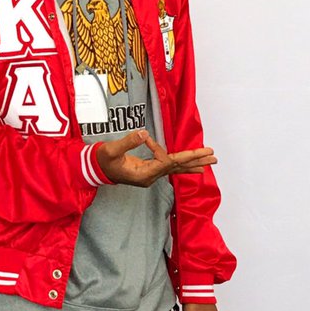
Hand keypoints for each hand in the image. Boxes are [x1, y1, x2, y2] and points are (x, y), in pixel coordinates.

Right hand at [92, 130, 214, 187]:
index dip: (164, 151)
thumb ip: (127, 142)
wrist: (96, 169)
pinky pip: (169, 167)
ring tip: (210, 160)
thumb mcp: (111, 150)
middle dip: (195, 160)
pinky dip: (182, 163)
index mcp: (142, 174)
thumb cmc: (103, 160)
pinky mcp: (150, 171)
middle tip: (213, 156)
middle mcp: (150, 177)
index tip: (156, 141)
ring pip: (176, 168)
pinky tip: (195, 165)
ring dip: (193, 163)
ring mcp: (151, 175)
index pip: (163, 162)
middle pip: (176, 167)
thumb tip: (143, 133)